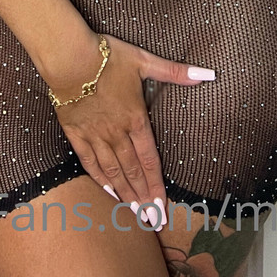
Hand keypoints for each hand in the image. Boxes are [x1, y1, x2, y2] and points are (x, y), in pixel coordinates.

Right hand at [47, 32, 215, 230]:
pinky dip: (100, 178)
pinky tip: (107, 190)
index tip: (163, 205)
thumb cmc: (108, 58)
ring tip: (133, 211)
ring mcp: (96, 135)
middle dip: (143, 196)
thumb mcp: (144, 60)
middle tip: (151, 218)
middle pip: (133, 170)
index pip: (149, 159)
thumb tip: (206, 74)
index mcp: (135, 118)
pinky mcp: (77, 133)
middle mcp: (117, 133)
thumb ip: (174, 71)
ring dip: (124, 192)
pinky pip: (89, 161)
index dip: (157, 184)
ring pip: (113, 170)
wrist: (70, 58)